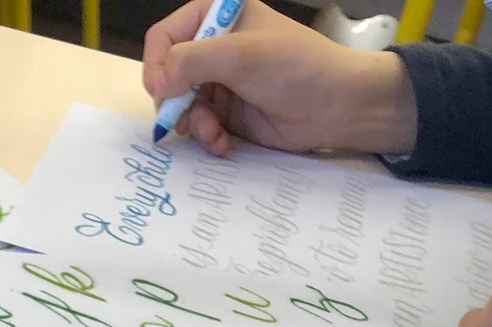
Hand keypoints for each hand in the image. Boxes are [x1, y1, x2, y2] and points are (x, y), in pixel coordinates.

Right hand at [142, 0, 416, 157]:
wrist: (334, 107)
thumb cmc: (293, 68)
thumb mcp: (240, 55)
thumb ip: (191, 62)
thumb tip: (157, 85)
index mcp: (217, 17)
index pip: (165, 36)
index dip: (156, 65)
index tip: (163, 92)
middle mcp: (214, 47)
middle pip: (167, 76)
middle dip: (175, 102)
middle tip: (188, 120)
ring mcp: (219, 81)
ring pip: (180, 106)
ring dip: (192, 124)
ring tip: (213, 134)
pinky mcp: (227, 112)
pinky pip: (199, 126)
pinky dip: (206, 137)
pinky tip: (222, 143)